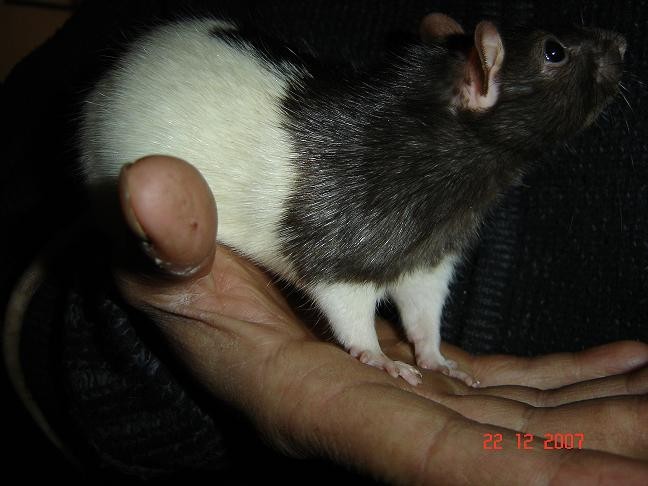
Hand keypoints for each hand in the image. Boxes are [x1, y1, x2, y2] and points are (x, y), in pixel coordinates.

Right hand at [114, 155, 647, 484]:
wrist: (197, 297)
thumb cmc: (176, 286)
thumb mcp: (162, 263)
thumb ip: (165, 238)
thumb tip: (151, 187)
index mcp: (313, 401)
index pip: (427, 454)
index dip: (519, 475)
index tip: (615, 481)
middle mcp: (371, 417)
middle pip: (497, 451)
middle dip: (593, 452)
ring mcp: (401, 401)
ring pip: (514, 421)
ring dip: (598, 415)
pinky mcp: (416, 376)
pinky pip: (503, 388)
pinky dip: (566, 381)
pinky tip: (626, 362)